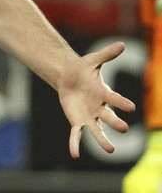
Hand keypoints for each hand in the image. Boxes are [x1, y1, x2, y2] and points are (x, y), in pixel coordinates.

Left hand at [57, 41, 135, 157]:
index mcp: (104, 94)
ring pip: (97, 130)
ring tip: (110, 151)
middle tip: (124, 129)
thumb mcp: (93, 60)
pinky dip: (75, 144)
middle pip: (109, 117)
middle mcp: (100, 108)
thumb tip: (121, 43)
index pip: (115, 99)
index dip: (122, 103)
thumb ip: (107, 55)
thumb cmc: (83, 70)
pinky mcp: (77, 121)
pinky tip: (74, 154)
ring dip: (102, 140)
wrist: (68, 77)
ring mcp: (89, 117)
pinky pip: (77, 135)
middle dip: (115, 122)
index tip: (131, 107)